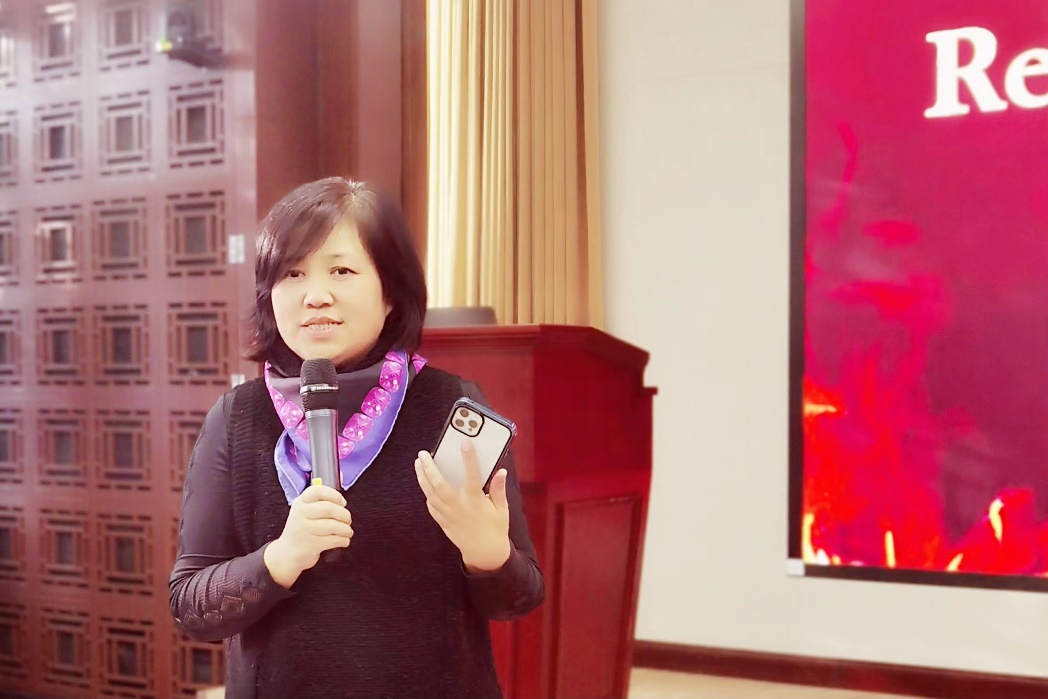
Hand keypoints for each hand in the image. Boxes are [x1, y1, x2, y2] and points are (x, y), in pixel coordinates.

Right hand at [264, 484, 352, 587]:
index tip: (342, 502)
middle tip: (347, 520)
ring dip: (346, 529)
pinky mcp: (310, 544)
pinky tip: (343, 540)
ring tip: (347, 531)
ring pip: (334, 525)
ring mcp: (304, 529)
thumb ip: (323, 496)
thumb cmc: (302, 529)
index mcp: (301, 502)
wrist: (286, 553)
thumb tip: (341, 475)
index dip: (335, 495)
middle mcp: (300, 514)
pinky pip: (334, 540)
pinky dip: (343, 540)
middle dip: (345, 515)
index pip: (319, 490)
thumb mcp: (307, 510)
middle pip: (330, 509)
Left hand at [415, 442, 511, 571]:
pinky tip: (426, 485)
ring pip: (430, 493)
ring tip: (418, 464)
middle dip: (429, 467)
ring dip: (423, 478)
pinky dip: (427, 494)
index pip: (472, 474)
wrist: (485, 553)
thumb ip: (498, 489)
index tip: (464, 443)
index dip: (468, 458)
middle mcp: (459, 506)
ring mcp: (448, 514)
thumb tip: (500, 471)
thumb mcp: (501, 509)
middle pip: (439, 483)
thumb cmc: (495, 529)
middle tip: (423, 454)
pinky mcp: (443, 521)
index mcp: (475, 500)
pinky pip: (431, 506)